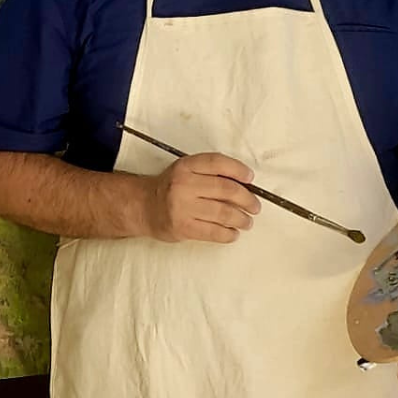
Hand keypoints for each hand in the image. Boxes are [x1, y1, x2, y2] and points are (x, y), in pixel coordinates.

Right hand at [140, 153, 260, 243]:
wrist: (143, 206)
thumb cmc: (169, 189)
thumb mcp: (185, 171)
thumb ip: (209, 172)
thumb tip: (244, 183)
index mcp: (185, 167)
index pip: (217, 163)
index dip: (238, 169)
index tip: (250, 178)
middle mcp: (183, 185)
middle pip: (226, 189)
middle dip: (247, 199)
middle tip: (254, 206)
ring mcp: (183, 207)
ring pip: (224, 213)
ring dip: (241, 219)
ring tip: (246, 222)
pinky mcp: (183, 227)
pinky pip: (214, 232)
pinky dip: (229, 234)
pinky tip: (232, 233)